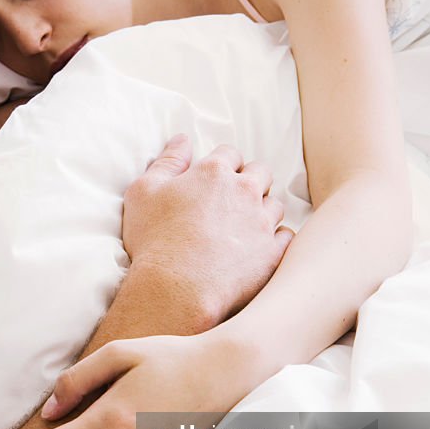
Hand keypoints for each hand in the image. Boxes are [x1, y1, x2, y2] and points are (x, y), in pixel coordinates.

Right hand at [122, 135, 292, 322]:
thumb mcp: (143, 193)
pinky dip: (276, 239)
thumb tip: (182, 139)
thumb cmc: (153, 241)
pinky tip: (259, 247)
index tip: (212, 182)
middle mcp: (245, 191)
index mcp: (214, 172)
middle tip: (231, 202)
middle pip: (260, 173)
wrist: (174, 289)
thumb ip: (166, 162)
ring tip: (243, 228)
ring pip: (275, 205)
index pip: (229, 154)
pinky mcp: (272, 253)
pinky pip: (286, 237)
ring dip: (262, 211)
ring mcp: (262, 222)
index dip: (221, 166)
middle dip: (249, 182)